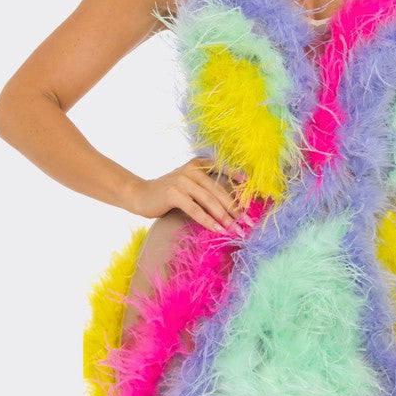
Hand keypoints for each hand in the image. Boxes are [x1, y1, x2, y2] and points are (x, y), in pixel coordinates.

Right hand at [132, 157, 248, 232]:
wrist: (140, 194)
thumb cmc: (168, 194)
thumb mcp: (189, 185)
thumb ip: (206, 188)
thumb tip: (231, 205)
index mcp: (199, 164)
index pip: (225, 173)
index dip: (240, 185)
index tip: (255, 199)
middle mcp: (192, 169)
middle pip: (220, 192)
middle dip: (235, 210)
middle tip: (248, 224)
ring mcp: (183, 180)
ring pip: (210, 201)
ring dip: (225, 218)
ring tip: (236, 230)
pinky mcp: (174, 194)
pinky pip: (196, 209)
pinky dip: (208, 221)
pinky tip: (218, 230)